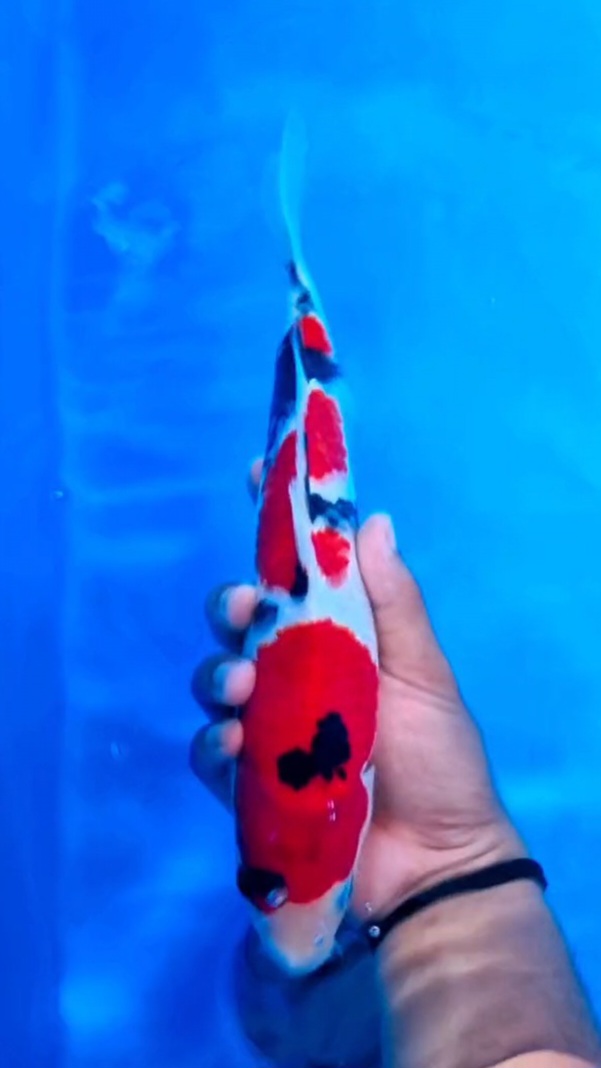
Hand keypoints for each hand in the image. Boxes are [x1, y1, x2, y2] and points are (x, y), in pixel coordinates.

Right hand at [190, 459, 524, 919]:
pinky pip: (212, 752)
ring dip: (218, 676)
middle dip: (231, 609)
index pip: (300, 575)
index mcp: (341, 643)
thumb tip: (372, 519)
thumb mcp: (423, 673)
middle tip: (244, 611)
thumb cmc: (436, 760)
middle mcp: (298, 679)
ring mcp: (270, 731)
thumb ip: (395, 603)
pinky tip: (236, 743)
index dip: (275, 527)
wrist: (432, 861)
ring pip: (217, 683)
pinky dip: (215, 742)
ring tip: (241, 690)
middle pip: (243, 626)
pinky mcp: (249, 784)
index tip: (256, 475)